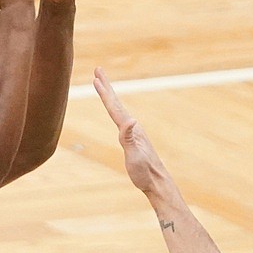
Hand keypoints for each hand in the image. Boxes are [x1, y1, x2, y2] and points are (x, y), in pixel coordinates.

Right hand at [93, 68, 165, 193]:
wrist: (157, 182)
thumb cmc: (144, 172)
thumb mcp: (135, 156)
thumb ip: (130, 139)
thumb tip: (130, 120)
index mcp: (130, 129)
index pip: (114, 108)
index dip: (105, 93)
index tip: (96, 78)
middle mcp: (132, 127)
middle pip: (116, 103)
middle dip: (106, 86)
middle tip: (98, 70)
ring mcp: (134, 132)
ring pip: (118, 109)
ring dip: (109, 96)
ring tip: (102, 85)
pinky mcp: (134, 139)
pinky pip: (120, 118)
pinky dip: (115, 110)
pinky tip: (115, 111)